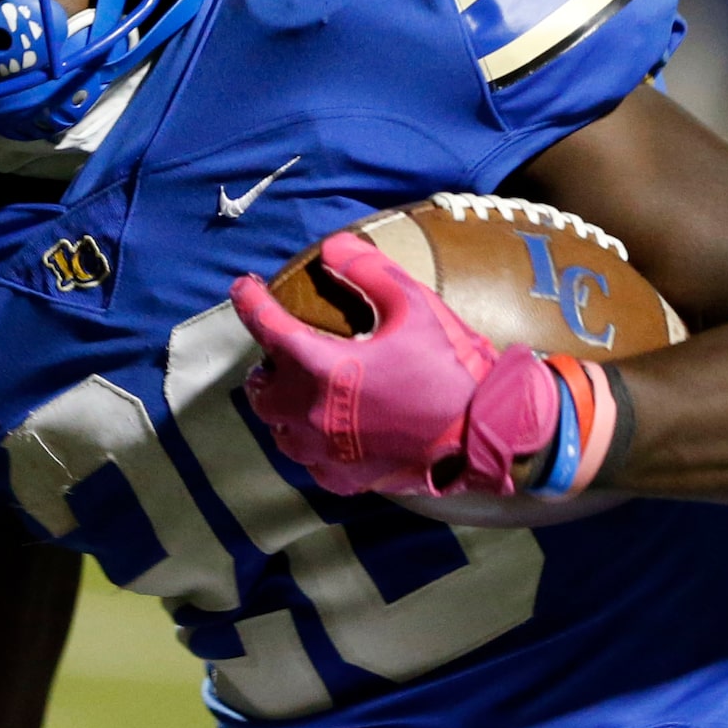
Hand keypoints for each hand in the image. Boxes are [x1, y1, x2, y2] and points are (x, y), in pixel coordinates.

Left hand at [231, 231, 559, 498]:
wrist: (483, 436)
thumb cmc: (450, 369)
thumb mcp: (416, 306)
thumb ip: (369, 271)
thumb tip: (332, 248)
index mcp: (320, 367)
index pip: (266, 326)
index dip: (249, 301)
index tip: (244, 287)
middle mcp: (309, 414)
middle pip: (260, 388)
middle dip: (266, 365)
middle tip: (284, 352)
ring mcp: (323, 452)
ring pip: (277, 429)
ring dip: (282, 406)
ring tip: (301, 391)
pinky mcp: (341, 479)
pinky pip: (307, 460)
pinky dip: (308, 442)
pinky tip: (326, 430)